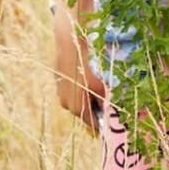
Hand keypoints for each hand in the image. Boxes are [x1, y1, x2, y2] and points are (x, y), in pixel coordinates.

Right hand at [52, 2, 104, 130]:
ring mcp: (60, 94)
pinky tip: (85, 77)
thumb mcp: (102, 86)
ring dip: (86, 97)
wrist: (70, 46)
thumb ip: (105, 101)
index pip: (92, 123)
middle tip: (106, 100)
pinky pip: (70, 90)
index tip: (110, 121)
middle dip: (94, 108)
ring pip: (76, 100)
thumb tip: (110, 111)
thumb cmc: (89, 67)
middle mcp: (66, 105)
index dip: (102, 122)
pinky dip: (78, 88)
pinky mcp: (57, 82)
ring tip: (96, 87)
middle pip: (83, 111)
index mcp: (78, 108)